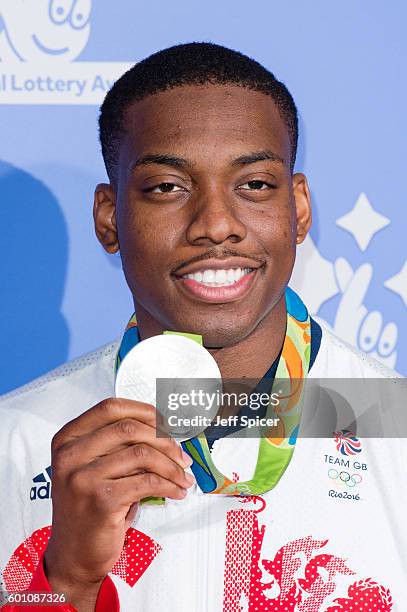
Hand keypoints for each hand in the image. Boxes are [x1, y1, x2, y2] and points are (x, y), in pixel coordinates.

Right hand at [44, 398, 193, 609]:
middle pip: (129, 429)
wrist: (73, 554)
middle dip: (164, 439)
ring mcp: (83, 477)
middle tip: (181, 454)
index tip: (166, 421)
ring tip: (182, 475)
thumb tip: (163, 426)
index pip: (110, 408)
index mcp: (67, 439)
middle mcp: (70, 455)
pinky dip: (169, 484)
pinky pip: (147, 482)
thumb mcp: (91, 467)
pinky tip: (176, 490)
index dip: (143, 410)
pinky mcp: (101, 500)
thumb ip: (115, 444)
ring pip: (142, 454)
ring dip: (171, 465)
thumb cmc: (88, 507)